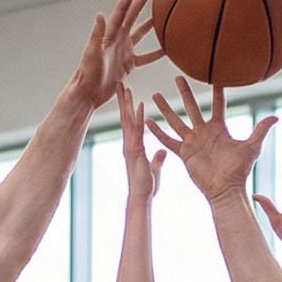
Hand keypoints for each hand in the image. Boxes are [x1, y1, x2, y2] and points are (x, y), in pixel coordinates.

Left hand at [74, 0, 162, 108]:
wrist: (88, 93)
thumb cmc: (87, 73)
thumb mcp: (92, 53)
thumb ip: (97, 34)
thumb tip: (100, 14)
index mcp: (111, 33)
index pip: (123, 8)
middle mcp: (118, 39)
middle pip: (134, 14)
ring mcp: (124, 51)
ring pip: (141, 33)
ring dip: (152, 23)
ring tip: (165, 14)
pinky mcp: (128, 65)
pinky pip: (145, 57)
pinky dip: (156, 54)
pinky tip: (167, 50)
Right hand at [118, 83, 164, 201]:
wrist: (141, 198)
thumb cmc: (146, 187)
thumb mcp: (154, 169)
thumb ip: (157, 159)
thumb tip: (162, 152)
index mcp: (132, 146)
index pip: (129, 123)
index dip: (126, 108)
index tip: (125, 94)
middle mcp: (129, 143)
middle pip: (124, 117)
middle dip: (122, 100)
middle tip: (119, 83)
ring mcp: (131, 146)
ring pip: (128, 120)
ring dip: (126, 102)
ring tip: (124, 86)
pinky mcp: (136, 150)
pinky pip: (137, 130)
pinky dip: (138, 116)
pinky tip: (139, 103)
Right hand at [147, 79, 275, 201]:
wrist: (226, 189)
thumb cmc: (240, 170)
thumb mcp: (252, 147)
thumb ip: (260, 130)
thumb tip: (275, 117)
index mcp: (218, 128)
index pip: (217, 104)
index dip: (216, 91)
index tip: (214, 76)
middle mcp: (203, 132)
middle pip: (191, 107)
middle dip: (185, 92)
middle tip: (178, 76)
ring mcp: (192, 142)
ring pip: (176, 121)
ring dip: (166, 108)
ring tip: (156, 95)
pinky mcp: (184, 153)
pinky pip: (168, 141)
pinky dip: (158, 132)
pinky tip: (148, 122)